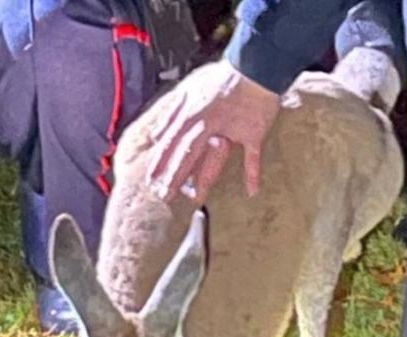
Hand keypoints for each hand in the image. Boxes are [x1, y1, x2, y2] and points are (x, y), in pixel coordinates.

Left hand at [148, 60, 280, 203]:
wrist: (255, 66)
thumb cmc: (222, 79)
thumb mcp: (189, 91)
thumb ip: (172, 113)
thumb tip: (156, 134)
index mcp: (192, 113)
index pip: (171, 143)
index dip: (160, 163)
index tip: (151, 181)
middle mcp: (208, 124)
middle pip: (187, 155)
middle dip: (174, 177)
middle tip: (164, 196)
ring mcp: (231, 130)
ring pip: (214, 160)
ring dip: (204, 180)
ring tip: (196, 199)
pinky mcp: (253, 133)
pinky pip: (252, 156)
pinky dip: (253, 173)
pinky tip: (252, 192)